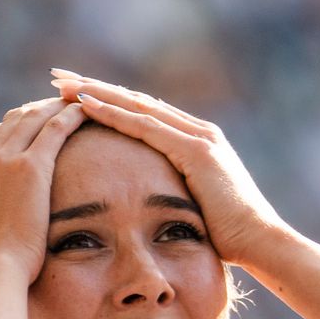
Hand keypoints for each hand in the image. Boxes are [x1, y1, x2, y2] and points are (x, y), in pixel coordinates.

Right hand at [0, 96, 85, 285]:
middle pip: (11, 122)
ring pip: (33, 118)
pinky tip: (85, 111)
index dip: (11, 131)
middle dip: (35, 111)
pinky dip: (70, 116)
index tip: (30, 131)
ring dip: (54, 106)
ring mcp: (5, 160)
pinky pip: (55, 129)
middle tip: (56, 109)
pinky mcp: (32, 167)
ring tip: (74, 103)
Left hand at [50, 70, 289, 269]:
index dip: (107, 100)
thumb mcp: (191, 208)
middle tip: (59, 76)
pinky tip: (85, 105)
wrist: (260, 242)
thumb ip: (173, 195)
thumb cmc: (226, 237)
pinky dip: (113, 114)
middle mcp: (196, 131)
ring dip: (97, 92)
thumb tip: (148, 206)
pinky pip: (145, 127)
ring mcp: (198, 137)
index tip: (72, 95)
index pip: (142, 113)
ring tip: (63, 84)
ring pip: (136, 105)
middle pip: (135, 100)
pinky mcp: (196, 151)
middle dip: (96, 87)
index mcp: (193, 142)